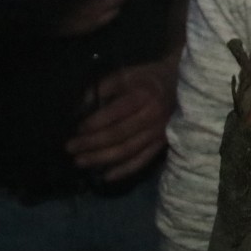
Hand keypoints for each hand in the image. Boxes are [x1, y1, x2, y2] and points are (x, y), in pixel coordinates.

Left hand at [67, 59, 176, 180]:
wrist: (179, 85)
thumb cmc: (148, 78)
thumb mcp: (126, 74)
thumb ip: (104, 87)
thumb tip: (81, 106)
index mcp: (143, 97)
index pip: (114, 115)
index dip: (93, 124)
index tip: (76, 129)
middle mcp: (152, 117)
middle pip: (118, 136)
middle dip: (91, 144)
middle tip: (70, 148)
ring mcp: (159, 133)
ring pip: (127, 151)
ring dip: (101, 159)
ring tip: (80, 162)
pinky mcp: (162, 144)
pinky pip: (142, 160)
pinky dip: (124, 170)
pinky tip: (106, 176)